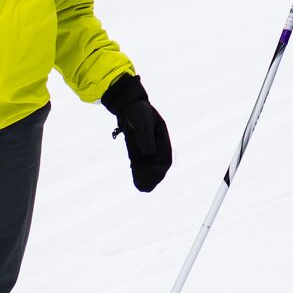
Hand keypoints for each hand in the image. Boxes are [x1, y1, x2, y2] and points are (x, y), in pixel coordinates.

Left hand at [103, 74, 172, 191]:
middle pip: (158, 164)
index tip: (156, 175)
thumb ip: (146, 137)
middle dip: (154, 176)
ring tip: (141, 187)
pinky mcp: (138, 148)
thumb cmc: (137, 111)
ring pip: (149, 165)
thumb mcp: (143, 122)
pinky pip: (140, 162)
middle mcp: (156, 143)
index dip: (161, 167)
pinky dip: (138, 170)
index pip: (165, 156)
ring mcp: (147, 146)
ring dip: (146, 176)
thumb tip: (149, 154)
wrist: (127, 105)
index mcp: (162, 136)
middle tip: (147, 187)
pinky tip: (136, 178)